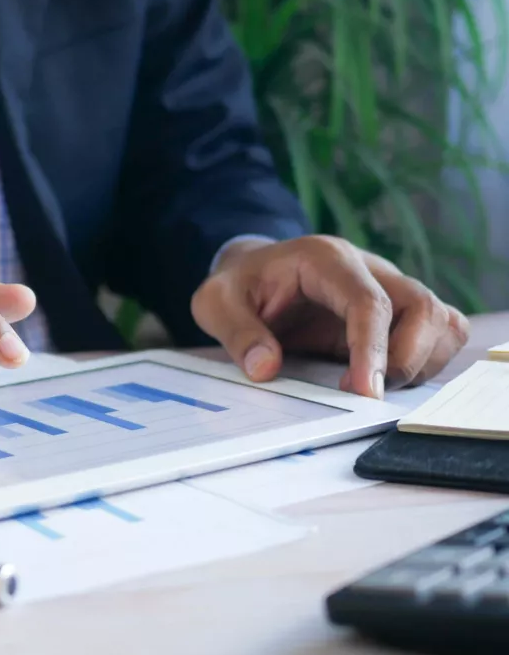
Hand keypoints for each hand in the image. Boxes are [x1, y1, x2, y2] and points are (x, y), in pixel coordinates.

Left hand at [191, 236, 469, 397]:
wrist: (251, 273)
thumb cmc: (237, 286)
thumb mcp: (215, 303)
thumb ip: (237, 333)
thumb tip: (265, 368)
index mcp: (325, 260)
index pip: (368, 301)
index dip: (372, 349)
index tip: (364, 393)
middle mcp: (368, 268)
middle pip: (422, 307)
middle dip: (405, 359)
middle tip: (364, 394)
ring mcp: (388, 288)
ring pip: (440, 320)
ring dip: (420, 362)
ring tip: (373, 385)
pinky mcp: (396, 311)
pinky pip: (440, 331)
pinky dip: (427, 360)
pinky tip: (387, 378)